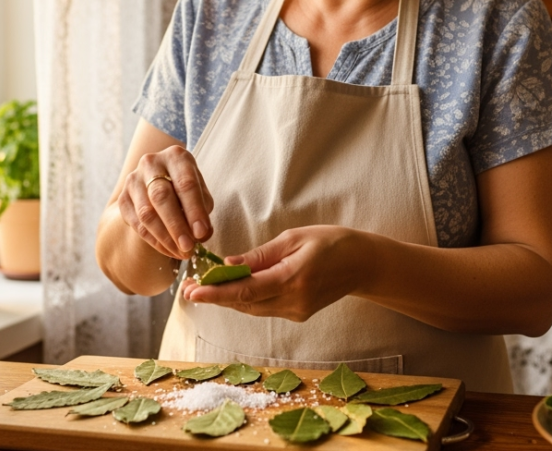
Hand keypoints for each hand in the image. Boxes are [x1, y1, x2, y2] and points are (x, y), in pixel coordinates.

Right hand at [118, 145, 214, 259]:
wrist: (158, 180)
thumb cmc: (186, 187)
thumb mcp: (200, 192)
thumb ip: (203, 210)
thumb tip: (202, 235)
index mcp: (176, 156)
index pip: (185, 183)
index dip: (194, 210)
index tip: (202, 233)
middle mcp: (151, 163)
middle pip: (161, 197)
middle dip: (176, 226)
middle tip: (189, 248)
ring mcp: (133, 180)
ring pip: (146, 213)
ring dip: (165, 238)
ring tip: (182, 253)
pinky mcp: (123, 198)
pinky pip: (137, 224)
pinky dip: (155, 241)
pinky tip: (169, 250)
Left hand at [181, 226, 372, 321]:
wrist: (364, 264)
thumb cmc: (332, 243)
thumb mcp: (295, 238)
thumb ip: (260, 255)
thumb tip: (229, 263)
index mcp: (294, 279)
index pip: (247, 290)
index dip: (217, 293)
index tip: (193, 292)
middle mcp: (294, 301)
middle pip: (245, 303)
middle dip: (215, 296)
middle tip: (187, 288)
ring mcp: (297, 312)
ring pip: (252, 308)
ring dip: (227, 299)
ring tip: (202, 287)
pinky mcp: (298, 314)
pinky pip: (264, 308)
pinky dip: (245, 299)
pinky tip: (231, 289)